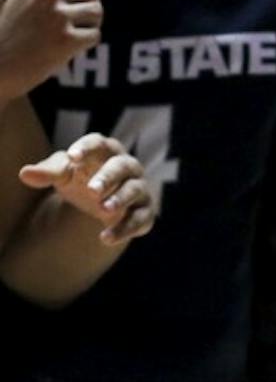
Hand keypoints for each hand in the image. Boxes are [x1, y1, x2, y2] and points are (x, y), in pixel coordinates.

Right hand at [0, 0, 102, 99]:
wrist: (1, 64)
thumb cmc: (15, 30)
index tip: (69, 6)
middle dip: (89, 7)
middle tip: (77, 23)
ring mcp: (57, 16)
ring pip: (96, 12)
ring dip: (91, 24)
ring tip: (75, 33)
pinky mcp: (67, 39)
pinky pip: (95, 35)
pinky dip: (88, 42)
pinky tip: (71, 47)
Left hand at [19, 133, 155, 244]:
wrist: (98, 204)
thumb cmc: (81, 179)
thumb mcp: (63, 174)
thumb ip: (47, 172)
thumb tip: (25, 174)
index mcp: (107, 151)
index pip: (100, 143)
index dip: (87, 148)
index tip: (72, 157)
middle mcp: (127, 167)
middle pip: (122, 166)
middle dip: (108, 177)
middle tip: (92, 190)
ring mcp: (139, 189)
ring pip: (135, 190)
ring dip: (121, 199)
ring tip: (103, 210)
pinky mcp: (144, 212)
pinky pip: (141, 218)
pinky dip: (125, 228)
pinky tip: (105, 238)